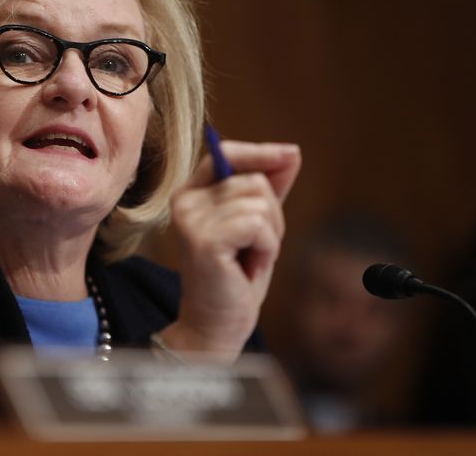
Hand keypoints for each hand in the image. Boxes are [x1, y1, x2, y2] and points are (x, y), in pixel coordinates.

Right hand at [159, 141, 301, 360]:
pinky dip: (265, 248)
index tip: (291, 154)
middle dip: (272, 216)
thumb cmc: (236, 275)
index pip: (226, 154)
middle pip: (254, 181)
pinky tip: (248, 267)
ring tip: (249, 258)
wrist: (217, 323)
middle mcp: (184, 201)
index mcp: (191, 192)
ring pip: (260, 203)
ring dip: (269, 236)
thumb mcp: (258, 225)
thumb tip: (291, 152)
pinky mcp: (204, 240)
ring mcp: (190, 219)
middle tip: (254, 248)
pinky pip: (257, 225)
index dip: (261, 152)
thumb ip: (268, 187)